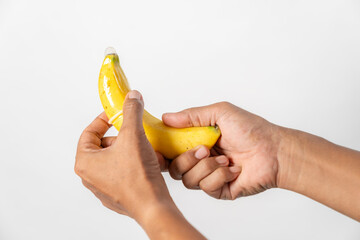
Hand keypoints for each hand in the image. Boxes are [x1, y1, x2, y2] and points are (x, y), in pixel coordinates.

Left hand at [75, 90, 171, 219]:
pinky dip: (135, 163)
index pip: (89, 132)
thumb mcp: (134, 135)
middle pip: (104, 145)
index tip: (116, 114)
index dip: (104, 119)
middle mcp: (90, 176)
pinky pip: (123, 171)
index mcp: (85, 162)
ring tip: (145, 148)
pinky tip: (148, 161)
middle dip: (122, 136)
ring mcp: (103, 187)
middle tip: (135, 131)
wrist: (153, 206)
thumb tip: (132, 97)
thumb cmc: (138, 177)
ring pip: (115, 158)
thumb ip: (131, 112)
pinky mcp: (117, 194)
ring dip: (131, 149)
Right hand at [163, 102, 280, 199]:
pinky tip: (233, 169)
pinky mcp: (219, 190)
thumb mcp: (220, 113)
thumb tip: (166, 118)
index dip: (164, 151)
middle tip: (204, 149)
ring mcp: (209, 176)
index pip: (171, 150)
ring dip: (206, 167)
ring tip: (226, 159)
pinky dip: (219, 176)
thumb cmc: (251, 129)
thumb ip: (192, 115)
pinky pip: (206, 187)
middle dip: (185, 160)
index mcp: (197, 141)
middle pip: (174, 168)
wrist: (274, 151)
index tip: (162, 148)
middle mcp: (200, 160)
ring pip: (188, 180)